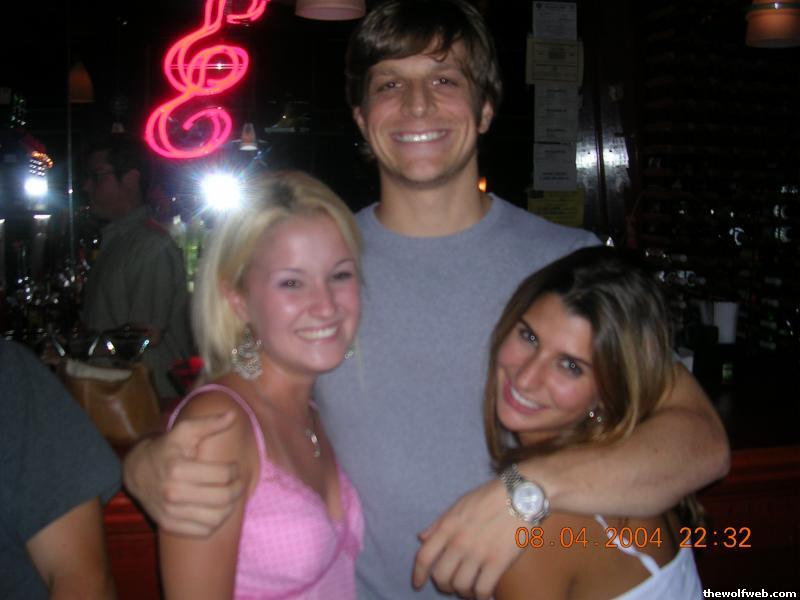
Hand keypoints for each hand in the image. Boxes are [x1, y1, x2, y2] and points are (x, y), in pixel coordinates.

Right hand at [123, 412, 243, 535]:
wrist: (136, 471)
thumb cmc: (166, 448)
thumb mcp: (184, 431)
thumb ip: (209, 423)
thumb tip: (233, 415)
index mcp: (178, 469)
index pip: (223, 475)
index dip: (235, 471)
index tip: (235, 468)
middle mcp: (173, 493)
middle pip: (222, 498)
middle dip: (237, 489)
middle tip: (239, 483)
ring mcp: (170, 512)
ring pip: (216, 518)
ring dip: (230, 508)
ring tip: (231, 496)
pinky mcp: (168, 525)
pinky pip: (202, 531)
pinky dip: (215, 523)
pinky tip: (217, 510)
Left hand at [413, 478, 522, 598]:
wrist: (520, 494)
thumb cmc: (489, 497)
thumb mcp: (459, 504)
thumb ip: (439, 523)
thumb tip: (422, 537)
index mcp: (448, 526)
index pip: (424, 556)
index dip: (418, 574)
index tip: (417, 584)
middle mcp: (459, 541)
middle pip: (441, 577)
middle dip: (444, 586)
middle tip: (452, 586)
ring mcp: (478, 553)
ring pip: (461, 586)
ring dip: (464, 592)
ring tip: (470, 590)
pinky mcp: (498, 561)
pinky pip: (483, 589)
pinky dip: (481, 596)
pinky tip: (484, 594)